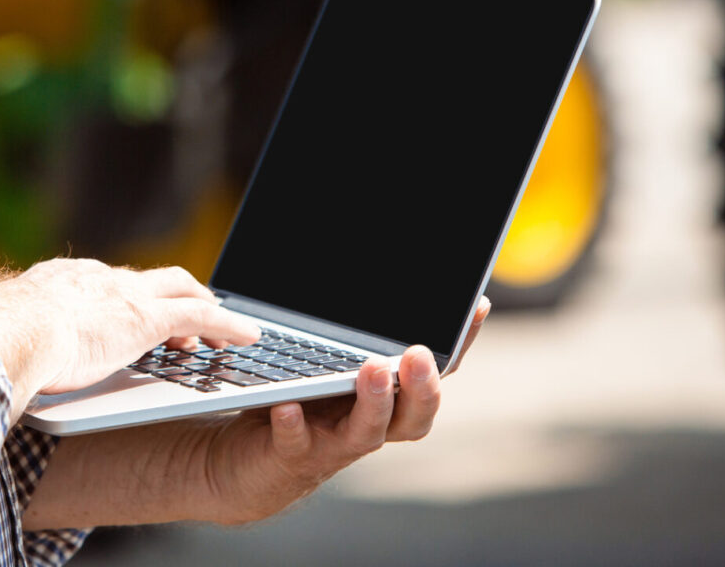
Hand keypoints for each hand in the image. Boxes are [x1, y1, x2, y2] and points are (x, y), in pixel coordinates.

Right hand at [0, 259, 259, 412]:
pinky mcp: (148, 318)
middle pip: (146, 278)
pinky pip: (204, 315)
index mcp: (56, 284)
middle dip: (171, 292)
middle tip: (187, 310)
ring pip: (180, 289)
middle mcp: (94, 279)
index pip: (99, 282)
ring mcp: (123, 295)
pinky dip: (229, 325)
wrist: (9, 330)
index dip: (122, 295)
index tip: (127, 305)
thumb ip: (0, 343)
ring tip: (223, 325)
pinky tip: (249, 337)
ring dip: (204, 307)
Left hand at [197, 296, 489, 524]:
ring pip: (369, 430)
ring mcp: (335, 440)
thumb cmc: (300, 399)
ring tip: (371, 370)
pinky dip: (294, 425)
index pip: (435, 371)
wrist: (249, 458)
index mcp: (387, 395)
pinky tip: (287, 405)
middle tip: (418, 354)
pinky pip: (297, 442)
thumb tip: (366, 266)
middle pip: (416, 412)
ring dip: (375, 402)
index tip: (475, 305)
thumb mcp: (327, 358)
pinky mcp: (294, 454)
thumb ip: (350, 331)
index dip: (461, 343)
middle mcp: (372, 421)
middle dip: (424, 384)